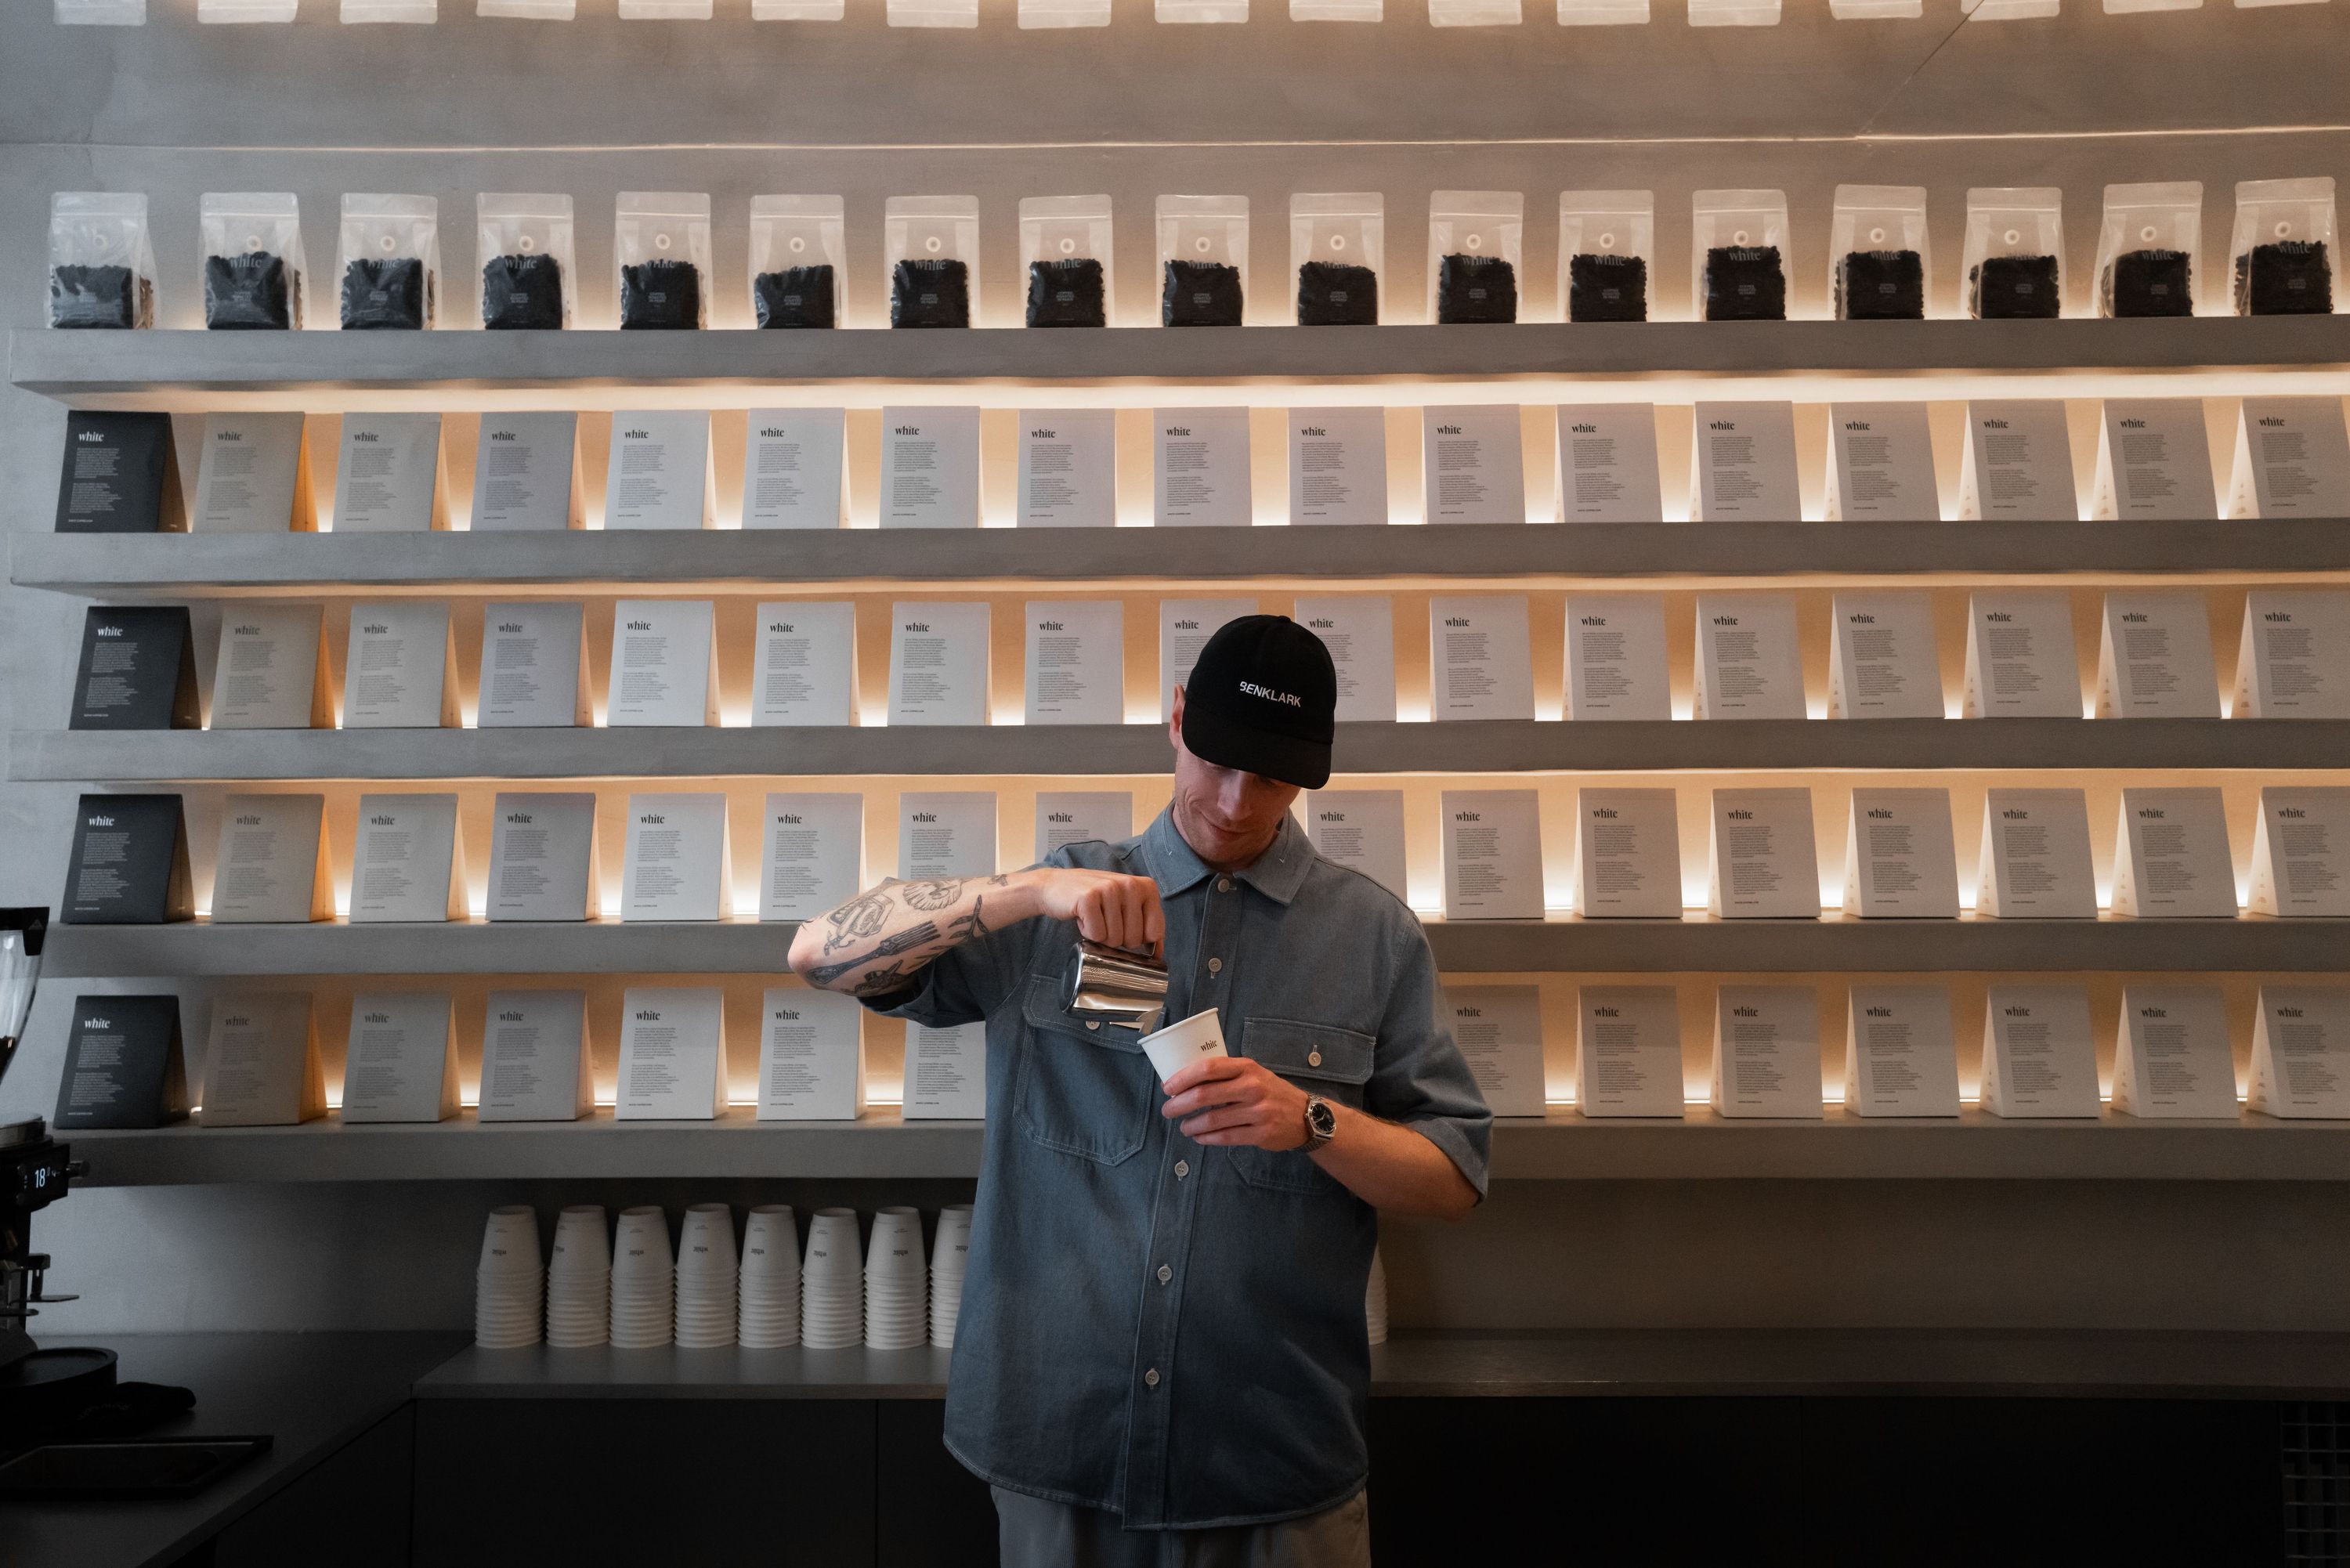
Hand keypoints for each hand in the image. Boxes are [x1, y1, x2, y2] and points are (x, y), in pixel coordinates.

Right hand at [1027, 868, 1164, 956]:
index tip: (1123, 926)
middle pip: (1134, 940)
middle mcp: (1131, 885)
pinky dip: (1087, 932)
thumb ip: (1145, 924)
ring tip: (1093, 916)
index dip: (1138, 940)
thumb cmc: (1095, 900)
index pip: (1155, 932)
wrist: (1054, 886)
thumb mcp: (1125, 906)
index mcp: (1146, 887)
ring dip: (1100, 935)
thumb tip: (1159, 954)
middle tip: (1104, 919)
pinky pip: (1096, 935)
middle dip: (1117, 938)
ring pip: (1114, 940)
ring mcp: (1110, 890)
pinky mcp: (1089, 898)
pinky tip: (1082, 916)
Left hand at [1160, 1057, 1310, 1150]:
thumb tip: (1186, 1081)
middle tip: (1168, 1110)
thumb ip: (1226, 1075)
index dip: (1183, 1077)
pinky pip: (1225, 1137)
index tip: (1168, 1087)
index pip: (1208, 1068)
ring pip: (1212, 1120)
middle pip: (1205, 1095)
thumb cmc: (1270, 1091)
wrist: (1306, 1115)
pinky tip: (1199, 1136)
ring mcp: (1258, 1111)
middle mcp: (1252, 1087)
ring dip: (1191, 1125)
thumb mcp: (1253, 1074)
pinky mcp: (1261, 1134)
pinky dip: (1206, 1138)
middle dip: (1179, 1104)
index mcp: (1247, 1067)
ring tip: (1183, 1127)